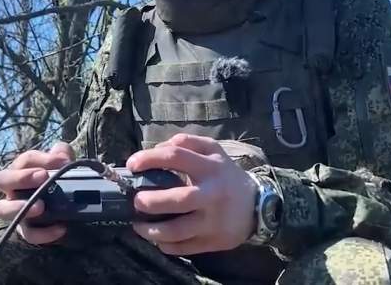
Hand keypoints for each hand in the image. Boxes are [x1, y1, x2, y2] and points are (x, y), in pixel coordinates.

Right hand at [0, 142, 73, 244]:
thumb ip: (63, 154)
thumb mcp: (64, 167)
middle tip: (42, 177)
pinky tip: (61, 228)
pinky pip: (28, 234)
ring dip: (19, 207)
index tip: (60, 161)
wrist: (66, 212)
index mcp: (22, 171)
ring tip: (41, 207)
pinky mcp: (25, 231)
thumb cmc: (59, 183)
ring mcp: (15, 211)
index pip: (25, 160)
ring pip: (2, 210)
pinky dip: (43, 233)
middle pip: (2, 180)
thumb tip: (60, 152)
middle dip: (21, 177)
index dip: (41, 159)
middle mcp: (12, 190)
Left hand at [126, 133, 256, 254]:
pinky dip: (166, 245)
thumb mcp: (213, 151)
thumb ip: (186, 142)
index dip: (149, 159)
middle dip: (150, 202)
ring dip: (152, 230)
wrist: (258, 206)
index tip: (132, 165)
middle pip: (178, 199)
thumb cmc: (225, 175)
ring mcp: (213, 221)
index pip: (175, 156)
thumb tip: (157, 148)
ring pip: (178, 230)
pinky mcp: (213, 241)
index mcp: (210, 167)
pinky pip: (183, 247)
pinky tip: (157, 238)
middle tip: (136, 201)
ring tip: (139, 226)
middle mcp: (212, 194)